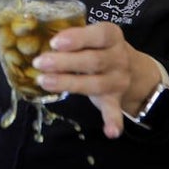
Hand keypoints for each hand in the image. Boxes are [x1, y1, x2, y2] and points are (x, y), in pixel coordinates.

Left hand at [31, 22, 145, 138]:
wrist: (130, 68)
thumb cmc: (98, 48)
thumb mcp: (91, 36)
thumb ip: (72, 38)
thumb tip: (37, 41)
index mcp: (112, 36)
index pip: (99, 35)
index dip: (77, 38)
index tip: (55, 42)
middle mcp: (118, 58)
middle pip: (93, 61)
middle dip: (64, 62)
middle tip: (39, 63)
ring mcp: (118, 80)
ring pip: (96, 84)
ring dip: (69, 84)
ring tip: (44, 82)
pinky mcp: (115, 99)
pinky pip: (114, 111)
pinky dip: (114, 122)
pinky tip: (110, 133)